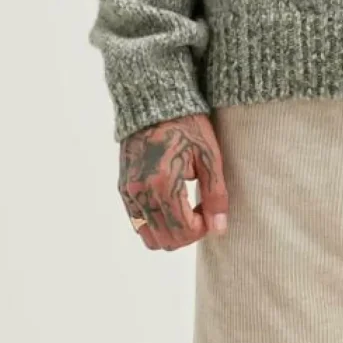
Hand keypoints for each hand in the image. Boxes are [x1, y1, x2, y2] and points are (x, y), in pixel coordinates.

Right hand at [118, 112, 228, 249]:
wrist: (154, 103)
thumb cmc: (187, 126)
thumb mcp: (209, 157)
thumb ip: (216, 195)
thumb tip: (219, 229)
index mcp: (164, 183)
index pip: (183, 231)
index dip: (202, 230)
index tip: (210, 213)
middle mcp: (141, 191)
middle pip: (166, 240)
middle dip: (188, 234)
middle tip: (201, 213)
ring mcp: (129, 192)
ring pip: (148, 237)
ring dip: (171, 233)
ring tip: (186, 210)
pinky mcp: (123, 188)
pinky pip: (137, 223)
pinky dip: (155, 224)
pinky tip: (171, 204)